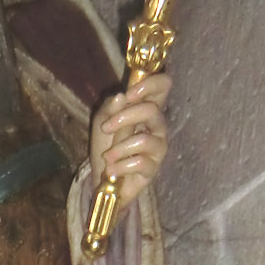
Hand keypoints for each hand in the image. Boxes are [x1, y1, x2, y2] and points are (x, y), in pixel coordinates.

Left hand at [88, 73, 170, 214]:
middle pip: (152, 110)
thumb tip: (121, 96)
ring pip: (143, 140)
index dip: (150, 84)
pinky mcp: (153, 168)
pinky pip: (139, 163)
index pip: (163, 86)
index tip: (129, 95)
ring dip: (118, 149)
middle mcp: (157, 126)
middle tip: (105, 128)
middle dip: (124, 118)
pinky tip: (112, 170)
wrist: (104, 179)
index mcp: (147, 109)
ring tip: (107, 158)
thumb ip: (111, 108)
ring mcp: (158, 147)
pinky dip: (120, 166)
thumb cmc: (106, 146)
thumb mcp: (102, 122)